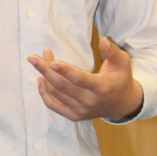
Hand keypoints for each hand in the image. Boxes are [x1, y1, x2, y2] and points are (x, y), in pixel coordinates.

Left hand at [27, 36, 143, 121]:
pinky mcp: (74, 116)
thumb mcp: (122, 62)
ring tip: (38, 61)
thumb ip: (113, 51)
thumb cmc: (120, 79)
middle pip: (63, 86)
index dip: (65, 71)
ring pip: (57, 94)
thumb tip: (103, 39)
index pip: (80, 80)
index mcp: (101, 88)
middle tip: (33, 57)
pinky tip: (40, 80)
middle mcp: (89, 102)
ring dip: (44, 77)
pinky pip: (54, 106)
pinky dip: (44, 94)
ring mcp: (81, 111)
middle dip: (46, 70)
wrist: (121, 105)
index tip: (52, 62)